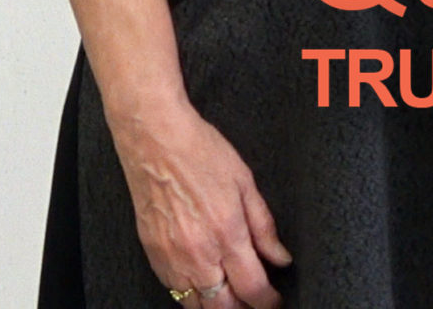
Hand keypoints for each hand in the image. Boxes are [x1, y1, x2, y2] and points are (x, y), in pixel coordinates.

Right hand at [109, 97, 290, 307]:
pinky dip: (191, 295)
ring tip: (231, 298)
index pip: (252, 288)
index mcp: (227, 233)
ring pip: (195, 306)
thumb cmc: (200, 152)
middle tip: (255, 302)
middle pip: (223, 307)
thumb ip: (264, 226)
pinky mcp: (152, 254)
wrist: (155, 140)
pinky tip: (203, 284)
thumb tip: (280, 257)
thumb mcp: (245, 183)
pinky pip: (173, 290)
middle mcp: (198, 253)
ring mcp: (172, 257)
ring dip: (216, 306)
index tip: (275, 301)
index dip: (268, 302)